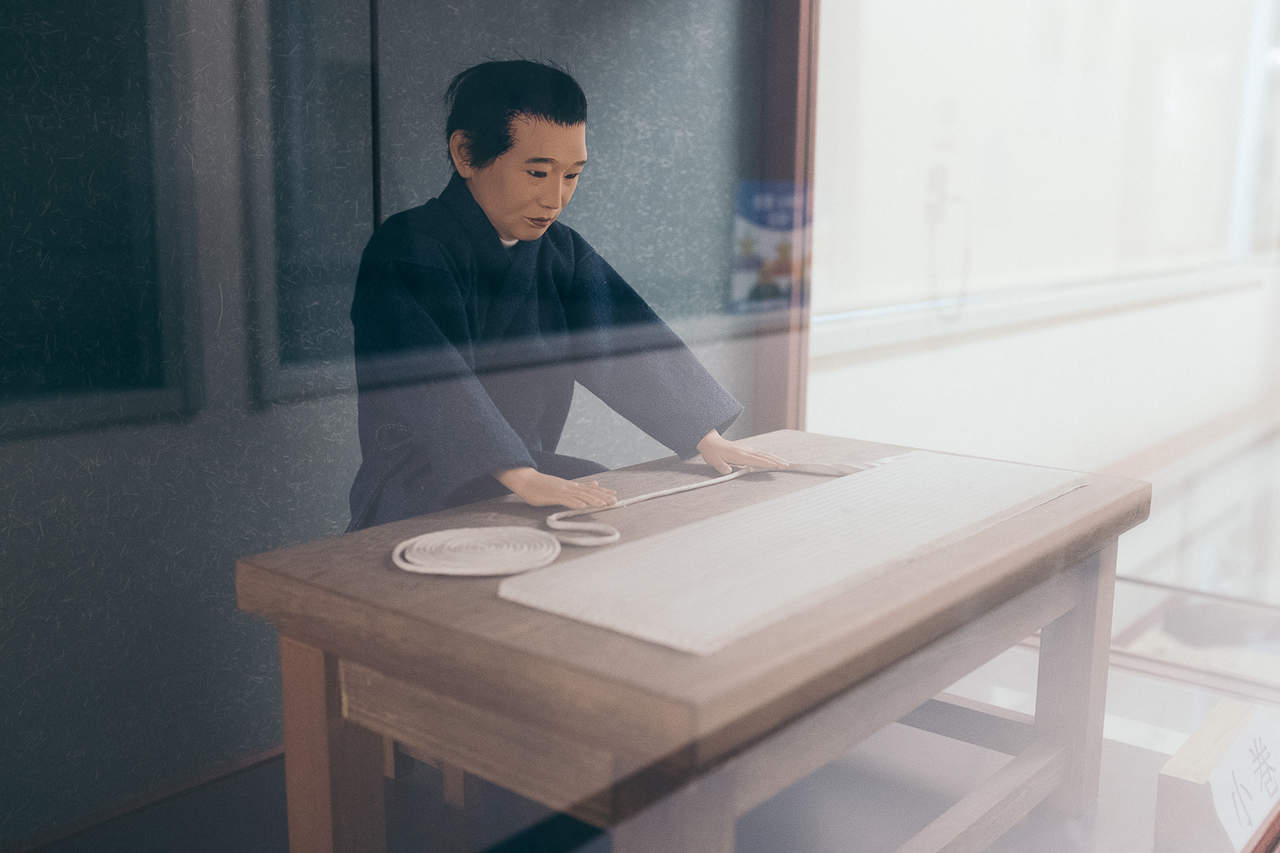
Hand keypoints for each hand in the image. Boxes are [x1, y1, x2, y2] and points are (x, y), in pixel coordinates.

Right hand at [493, 466, 616, 508]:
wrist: (525, 480)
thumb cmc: (541, 486)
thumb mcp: (559, 486)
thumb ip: (573, 488)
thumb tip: (589, 485)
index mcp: (570, 486)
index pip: (589, 489)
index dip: (603, 492)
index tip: (614, 495)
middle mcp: (568, 487)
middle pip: (588, 492)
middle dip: (602, 497)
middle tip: (614, 501)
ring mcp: (561, 491)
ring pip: (580, 496)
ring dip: (592, 501)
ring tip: (603, 505)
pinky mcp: (553, 496)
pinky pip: (566, 500)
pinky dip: (575, 503)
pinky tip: (583, 506)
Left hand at [695, 430, 788, 474]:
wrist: (710, 441)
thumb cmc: (712, 452)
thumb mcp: (714, 461)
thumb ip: (722, 467)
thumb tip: (729, 471)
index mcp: (739, 455)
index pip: (756, 460)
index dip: (767, 463)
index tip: (778, 466)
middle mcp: (745, 451)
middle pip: (764, 455)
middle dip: (776, 460)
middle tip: (787, 465)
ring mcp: (746, 449)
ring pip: (763, 453)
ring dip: (774, 457)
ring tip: (784, 462)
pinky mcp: (745, 449)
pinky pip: (760, 453)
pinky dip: (768, 456)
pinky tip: (773, 458)